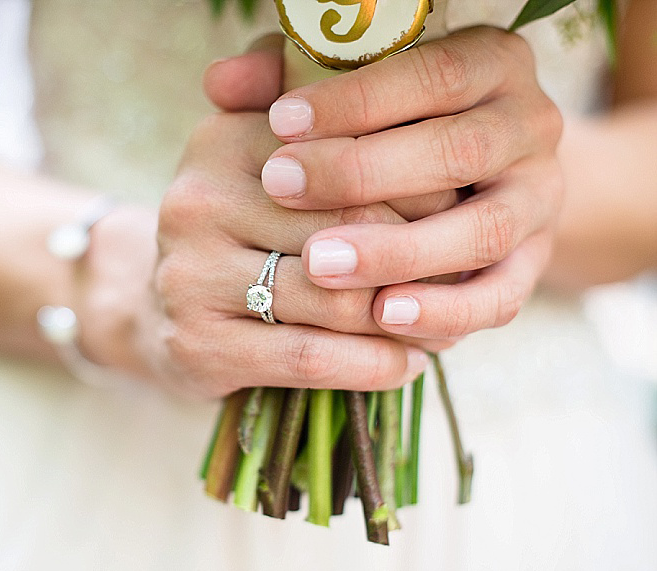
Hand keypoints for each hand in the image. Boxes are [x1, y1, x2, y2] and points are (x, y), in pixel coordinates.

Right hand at [122, 111, 431, 398]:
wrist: (162, 310)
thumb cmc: (240, 228)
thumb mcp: (262, 157)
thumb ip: (301, 97)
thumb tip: (354, 41)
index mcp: (223, 141)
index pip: (350, 160)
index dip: (420, 192)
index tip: (456, 215)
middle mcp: (198, 202)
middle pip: (349, 230)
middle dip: (419, 261)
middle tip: (461, 279)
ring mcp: (190, 278)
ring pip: (334, 300)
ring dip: (403, 322)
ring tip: (439, 327)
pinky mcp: (197, 345)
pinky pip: (310, 357)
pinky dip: (373, 365)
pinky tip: (404, 363)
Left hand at [205, 27, 563, 340]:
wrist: (469, 182)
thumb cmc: (387, 127)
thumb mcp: (348, 93)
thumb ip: (290, 77)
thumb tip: (220, 82)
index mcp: (492, 64)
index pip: (432, 72)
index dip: (356, 99)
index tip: (281, 121)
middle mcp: (529, 127)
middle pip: (457, 150)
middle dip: (362, 173)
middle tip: (281, 188)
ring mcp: (538, 200)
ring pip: (482, 230)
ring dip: (398, 252)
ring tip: (319, 267)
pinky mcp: (533, 265)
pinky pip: (499, 296)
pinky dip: (444, 311)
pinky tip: (385, 318)